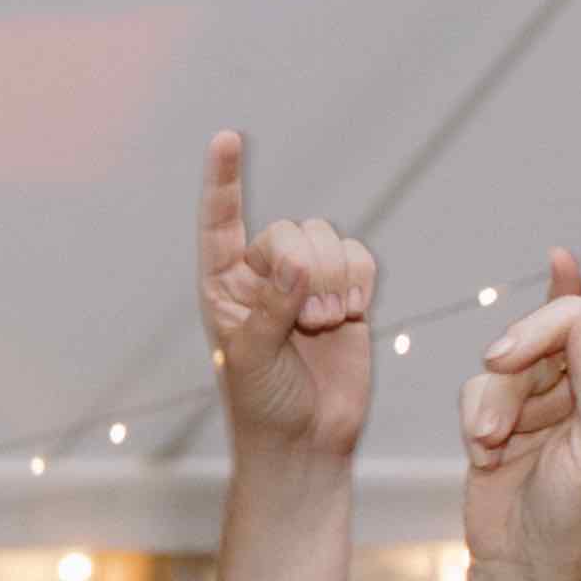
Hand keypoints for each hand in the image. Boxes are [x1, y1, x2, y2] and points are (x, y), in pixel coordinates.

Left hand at [199, 132, 377, 463]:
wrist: (306, 441)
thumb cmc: (262, 404)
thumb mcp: (252, 355)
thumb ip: (271, 305)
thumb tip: (298, 261)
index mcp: (222, 284)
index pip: (219, 221)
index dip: (224, 180)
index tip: (226, 139)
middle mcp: (260, 275)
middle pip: (290, 230)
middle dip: (309, 270)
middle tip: (311, 320)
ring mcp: (304, 282)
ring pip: (328, 239)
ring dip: (335, 279)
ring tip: (328, 324)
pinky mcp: (344, 293)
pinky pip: (360, 258)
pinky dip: (360, 283)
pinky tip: (351, 317)